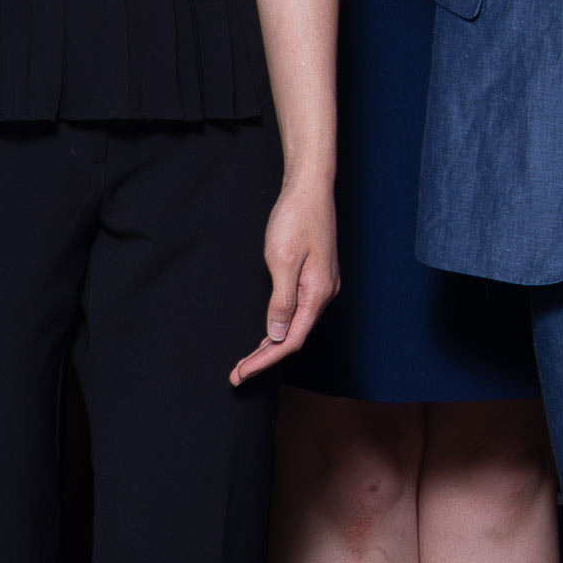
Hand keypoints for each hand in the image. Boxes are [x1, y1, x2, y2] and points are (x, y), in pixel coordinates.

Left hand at [230, 175, 339, 384]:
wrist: (310, 188)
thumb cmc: (296, 219)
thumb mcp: (283, 261)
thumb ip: (281, 301)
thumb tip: (276, 335)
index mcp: (318, 293)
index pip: (291, 340)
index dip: (265, 360)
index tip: (241, 374)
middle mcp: (324, 293)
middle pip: (294, 336)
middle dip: (265, 357)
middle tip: (238, 374)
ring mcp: (322, 284)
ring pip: (296, 324)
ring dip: (271, 344)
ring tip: (248, 361)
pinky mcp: (316, 276)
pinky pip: (298, 310)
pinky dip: (280, 326)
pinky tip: (268, 333)